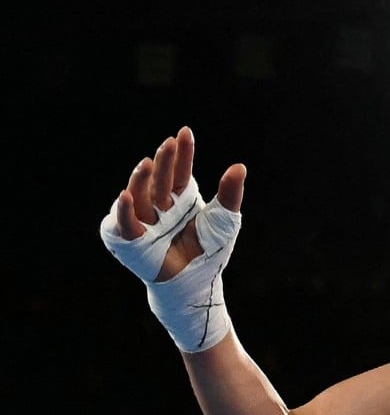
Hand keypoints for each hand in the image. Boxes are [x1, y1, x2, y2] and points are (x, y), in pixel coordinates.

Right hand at [114, 126, 245, 281]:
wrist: (198, 282)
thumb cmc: (210, 251)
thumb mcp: (225, 219)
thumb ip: (230, 194)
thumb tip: (239, 167)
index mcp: (181, 198)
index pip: (180, 171)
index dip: (182, 153)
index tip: (185, 132)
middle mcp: (161, 206)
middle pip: (160, 180)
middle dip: (164, 162)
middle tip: (168, 144)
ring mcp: (146, 222)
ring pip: (140, 196)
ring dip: (141, 179)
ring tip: (147, 162)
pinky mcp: (133, 241)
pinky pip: (126, 224)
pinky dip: (125, 211)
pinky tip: (126, 196)